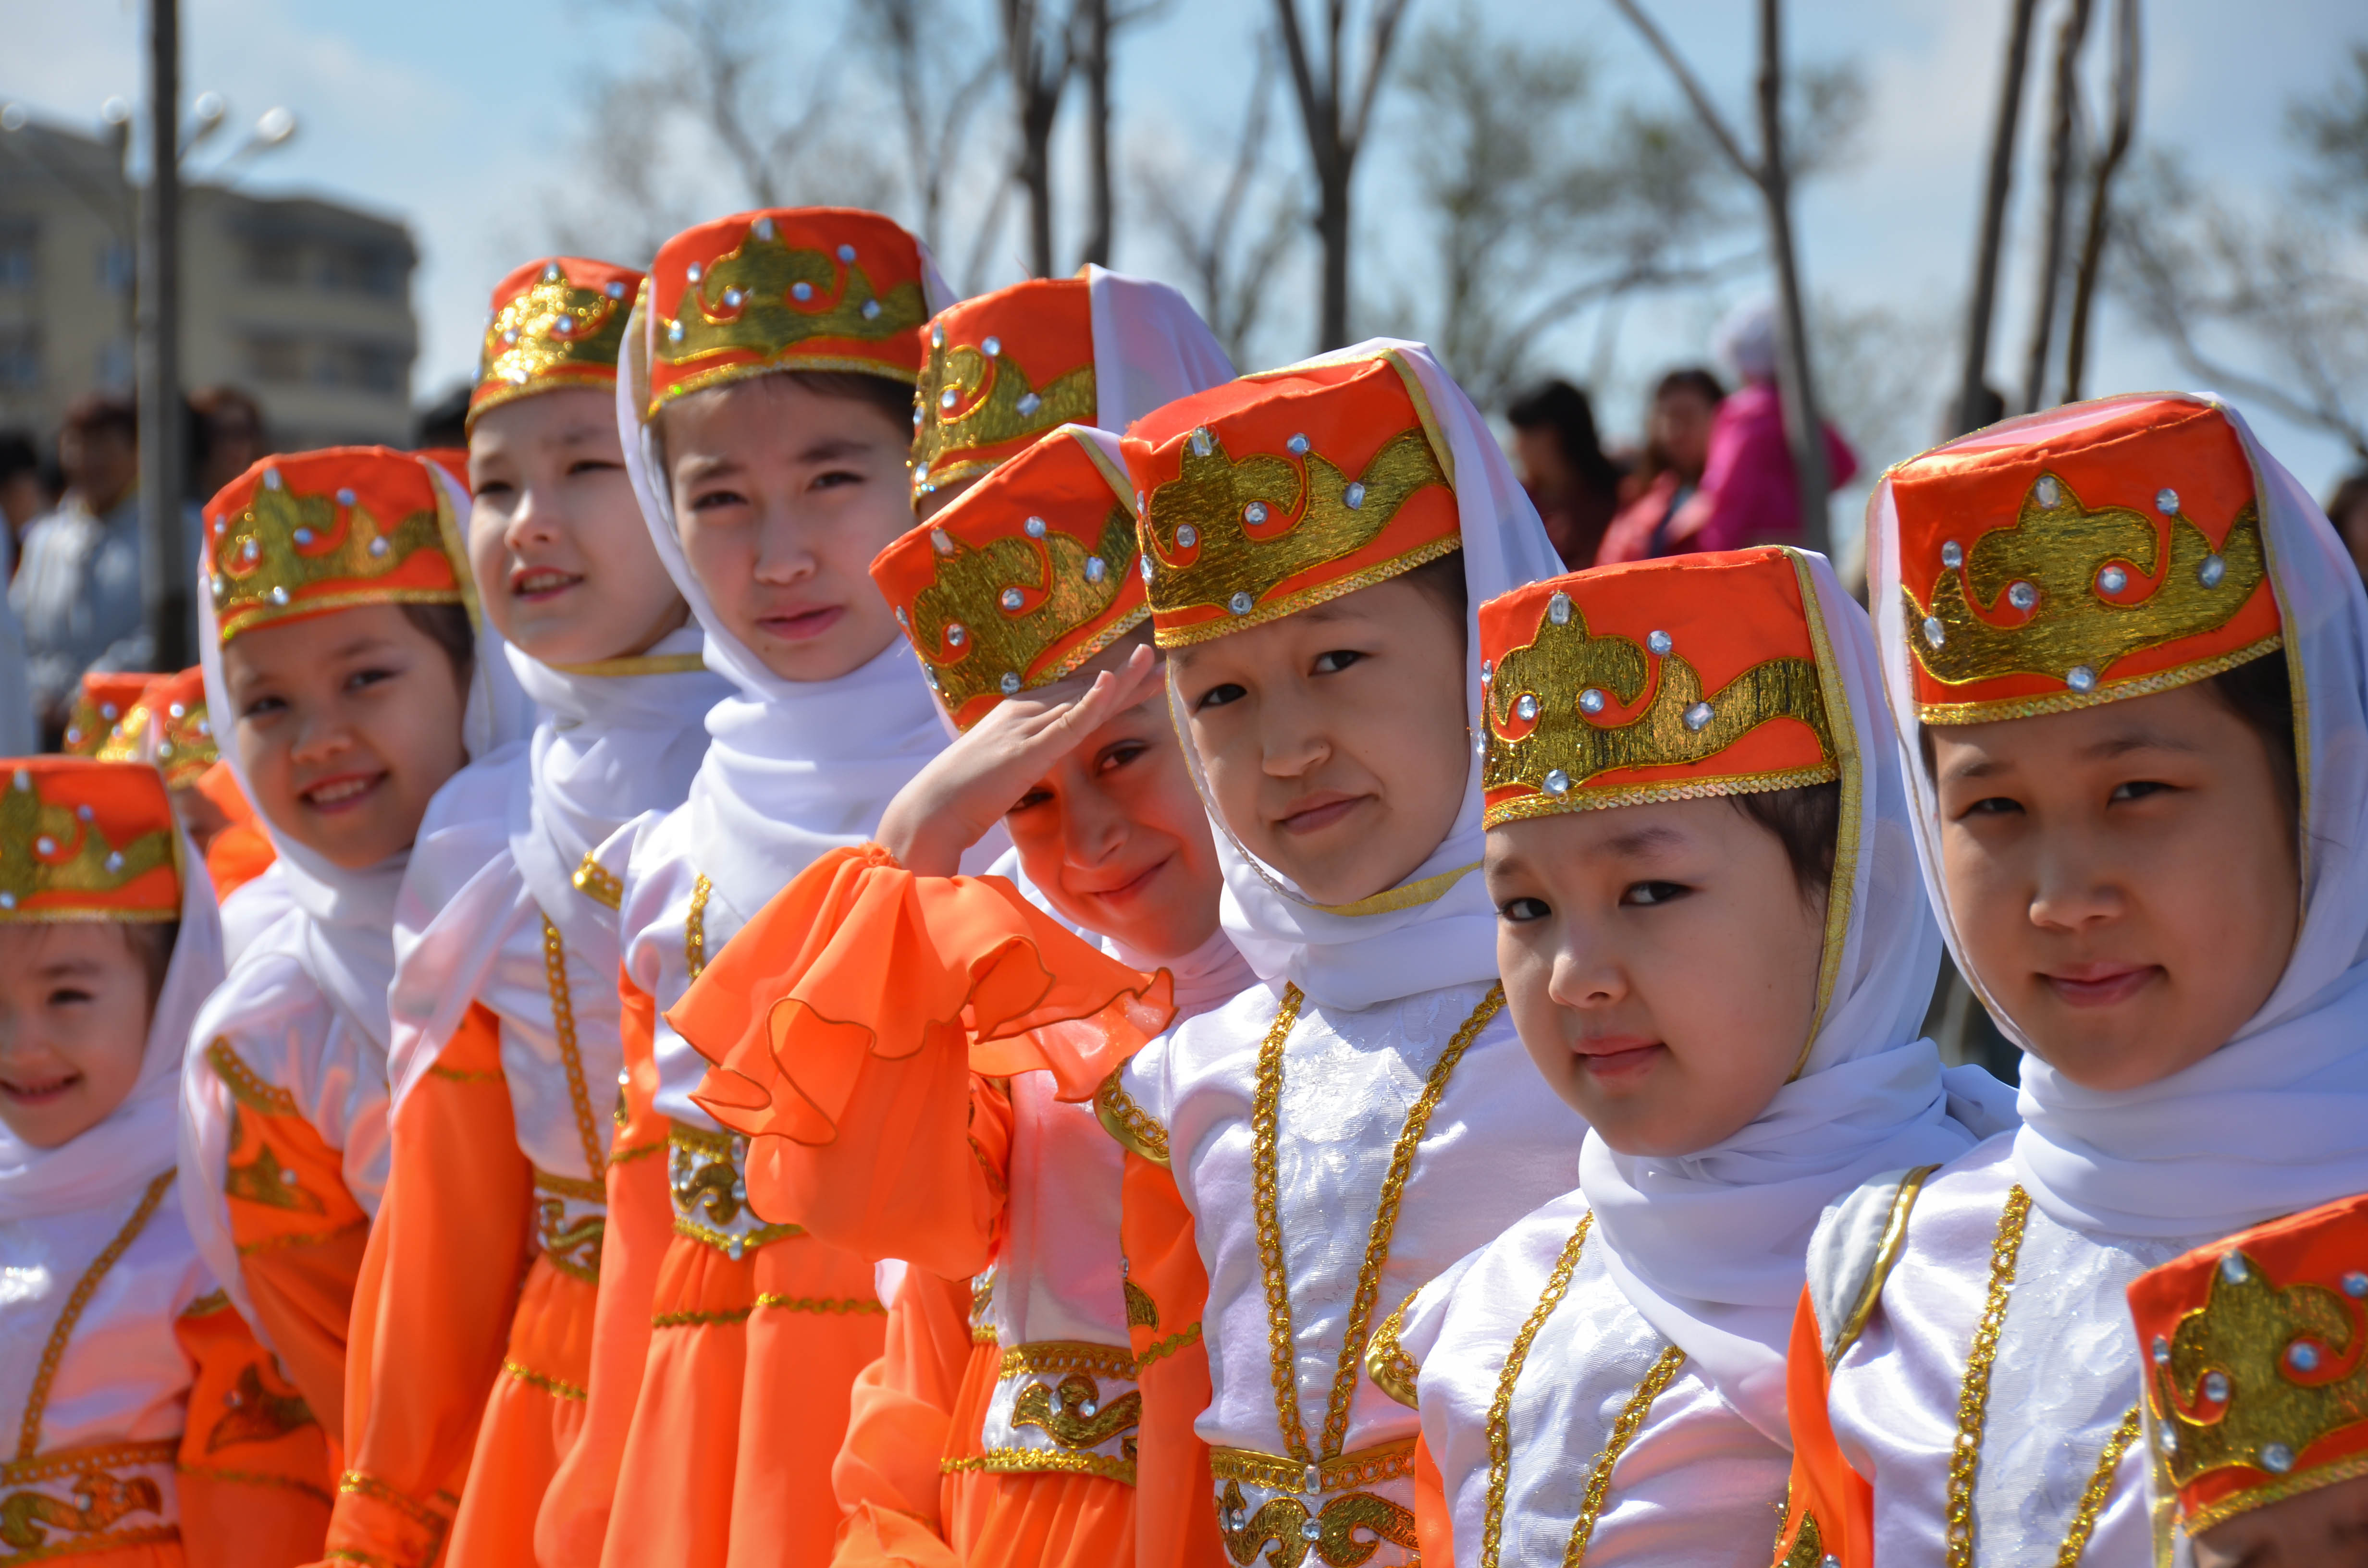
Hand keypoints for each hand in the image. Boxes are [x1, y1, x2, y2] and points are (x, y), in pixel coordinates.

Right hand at [877, 643, 1162, 876]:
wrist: (932, 809)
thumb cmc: (961, 798)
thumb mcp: (1000, 770)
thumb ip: (1022, 760)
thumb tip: (1035, 765)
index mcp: (1017, 714)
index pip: (1072, 696)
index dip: (1106, 686)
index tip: (1137, 677)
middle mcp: (1024, 711)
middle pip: (1084, 690)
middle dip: (1125, 678)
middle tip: (1157, 662)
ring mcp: (1026, 726)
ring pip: (1083, 699)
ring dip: (1121, 680)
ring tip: (1152, 662)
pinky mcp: (1029, 749)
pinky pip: (1068, 722)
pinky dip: (1092, 701)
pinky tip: (1114, 684)